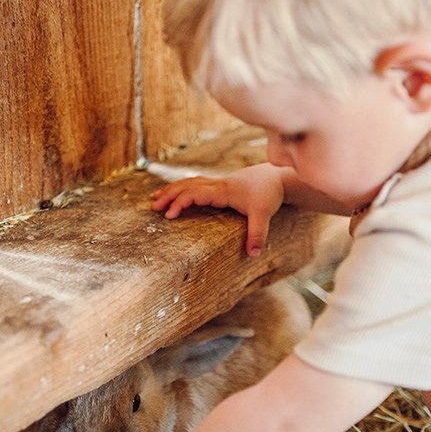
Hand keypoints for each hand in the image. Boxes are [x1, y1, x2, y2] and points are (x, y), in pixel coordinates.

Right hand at [151, 165, 285, 256]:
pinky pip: (195, 184)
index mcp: (222, 191)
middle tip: (153, 208)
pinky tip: (176, 193)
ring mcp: (217, 183)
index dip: (180, 203)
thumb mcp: (264, 214)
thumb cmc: (269, 193)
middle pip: (186, 186)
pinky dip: (182, 188)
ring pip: (189, 182)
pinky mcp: (219, 185)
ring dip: (172, 190)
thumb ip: (258, 234)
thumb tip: (253, 254)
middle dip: (169, 196)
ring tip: (156, 199)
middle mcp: (216, 185)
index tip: (169, 216)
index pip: (194, 194)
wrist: (277, 177)